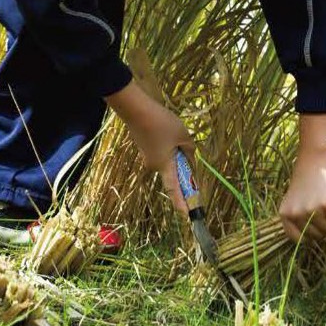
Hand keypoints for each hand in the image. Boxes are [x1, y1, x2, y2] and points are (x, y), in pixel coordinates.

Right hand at [105, 79, 193, 213]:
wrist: (136, 109)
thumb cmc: (161, 124)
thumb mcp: (182, 135)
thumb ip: (189, 149)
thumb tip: (189, 157)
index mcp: (165, 166)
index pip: (174, 189)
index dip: (181, 203)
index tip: (187, 215)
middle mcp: (154, 165)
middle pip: (172, 171)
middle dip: (182, 165)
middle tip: (188, 150)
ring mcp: (147, 156)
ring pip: (167, 159)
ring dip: (175, 152)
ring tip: (175, 132)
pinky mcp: (144, 147)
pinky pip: (160, 152)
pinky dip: (167, 146)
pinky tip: (167, 129)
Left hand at [279, 114, 325, 242]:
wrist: (318, 151)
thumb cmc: (310, 173)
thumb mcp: (298, 197)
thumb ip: (302, 215)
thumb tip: (318, 236)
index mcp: (285, 213)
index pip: (297, 239)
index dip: (311, 234)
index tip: (318, 225)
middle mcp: (297, 213)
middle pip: (318, 236)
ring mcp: (313, 209)